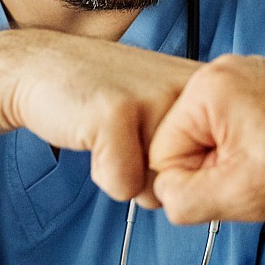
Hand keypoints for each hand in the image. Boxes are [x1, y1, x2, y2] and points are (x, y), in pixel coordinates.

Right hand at [0, 30, 198, 203]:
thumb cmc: (108, 97)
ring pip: (157, 189)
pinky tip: (92, 131)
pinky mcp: (117, 114)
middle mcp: (192, 87)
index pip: (219, 169)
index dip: (181, 168)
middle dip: (153, 172)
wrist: (45, 66)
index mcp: (212, 87)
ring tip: (114, 129)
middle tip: (129, 130)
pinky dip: (102, 172)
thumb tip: (210, 198)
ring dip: (129, 173)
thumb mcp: (169, 110)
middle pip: (188, 181)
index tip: (155, 132)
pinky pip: (123, 187)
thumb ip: (200, 144)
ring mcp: (156, 98)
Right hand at [148, 54, 264, 223]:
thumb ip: (183, 199)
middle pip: (187, 141)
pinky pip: (239, 128)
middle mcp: (226, 70)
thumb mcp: (240, 195)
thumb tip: (164, 195)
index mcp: (210, 87)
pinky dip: (256, 150)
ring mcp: (251, 76)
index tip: (237, 186)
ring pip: (214, 138)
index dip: (195, 185)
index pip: (163, 154)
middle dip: (216, 171)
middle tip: (260, 179)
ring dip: (236, 164)